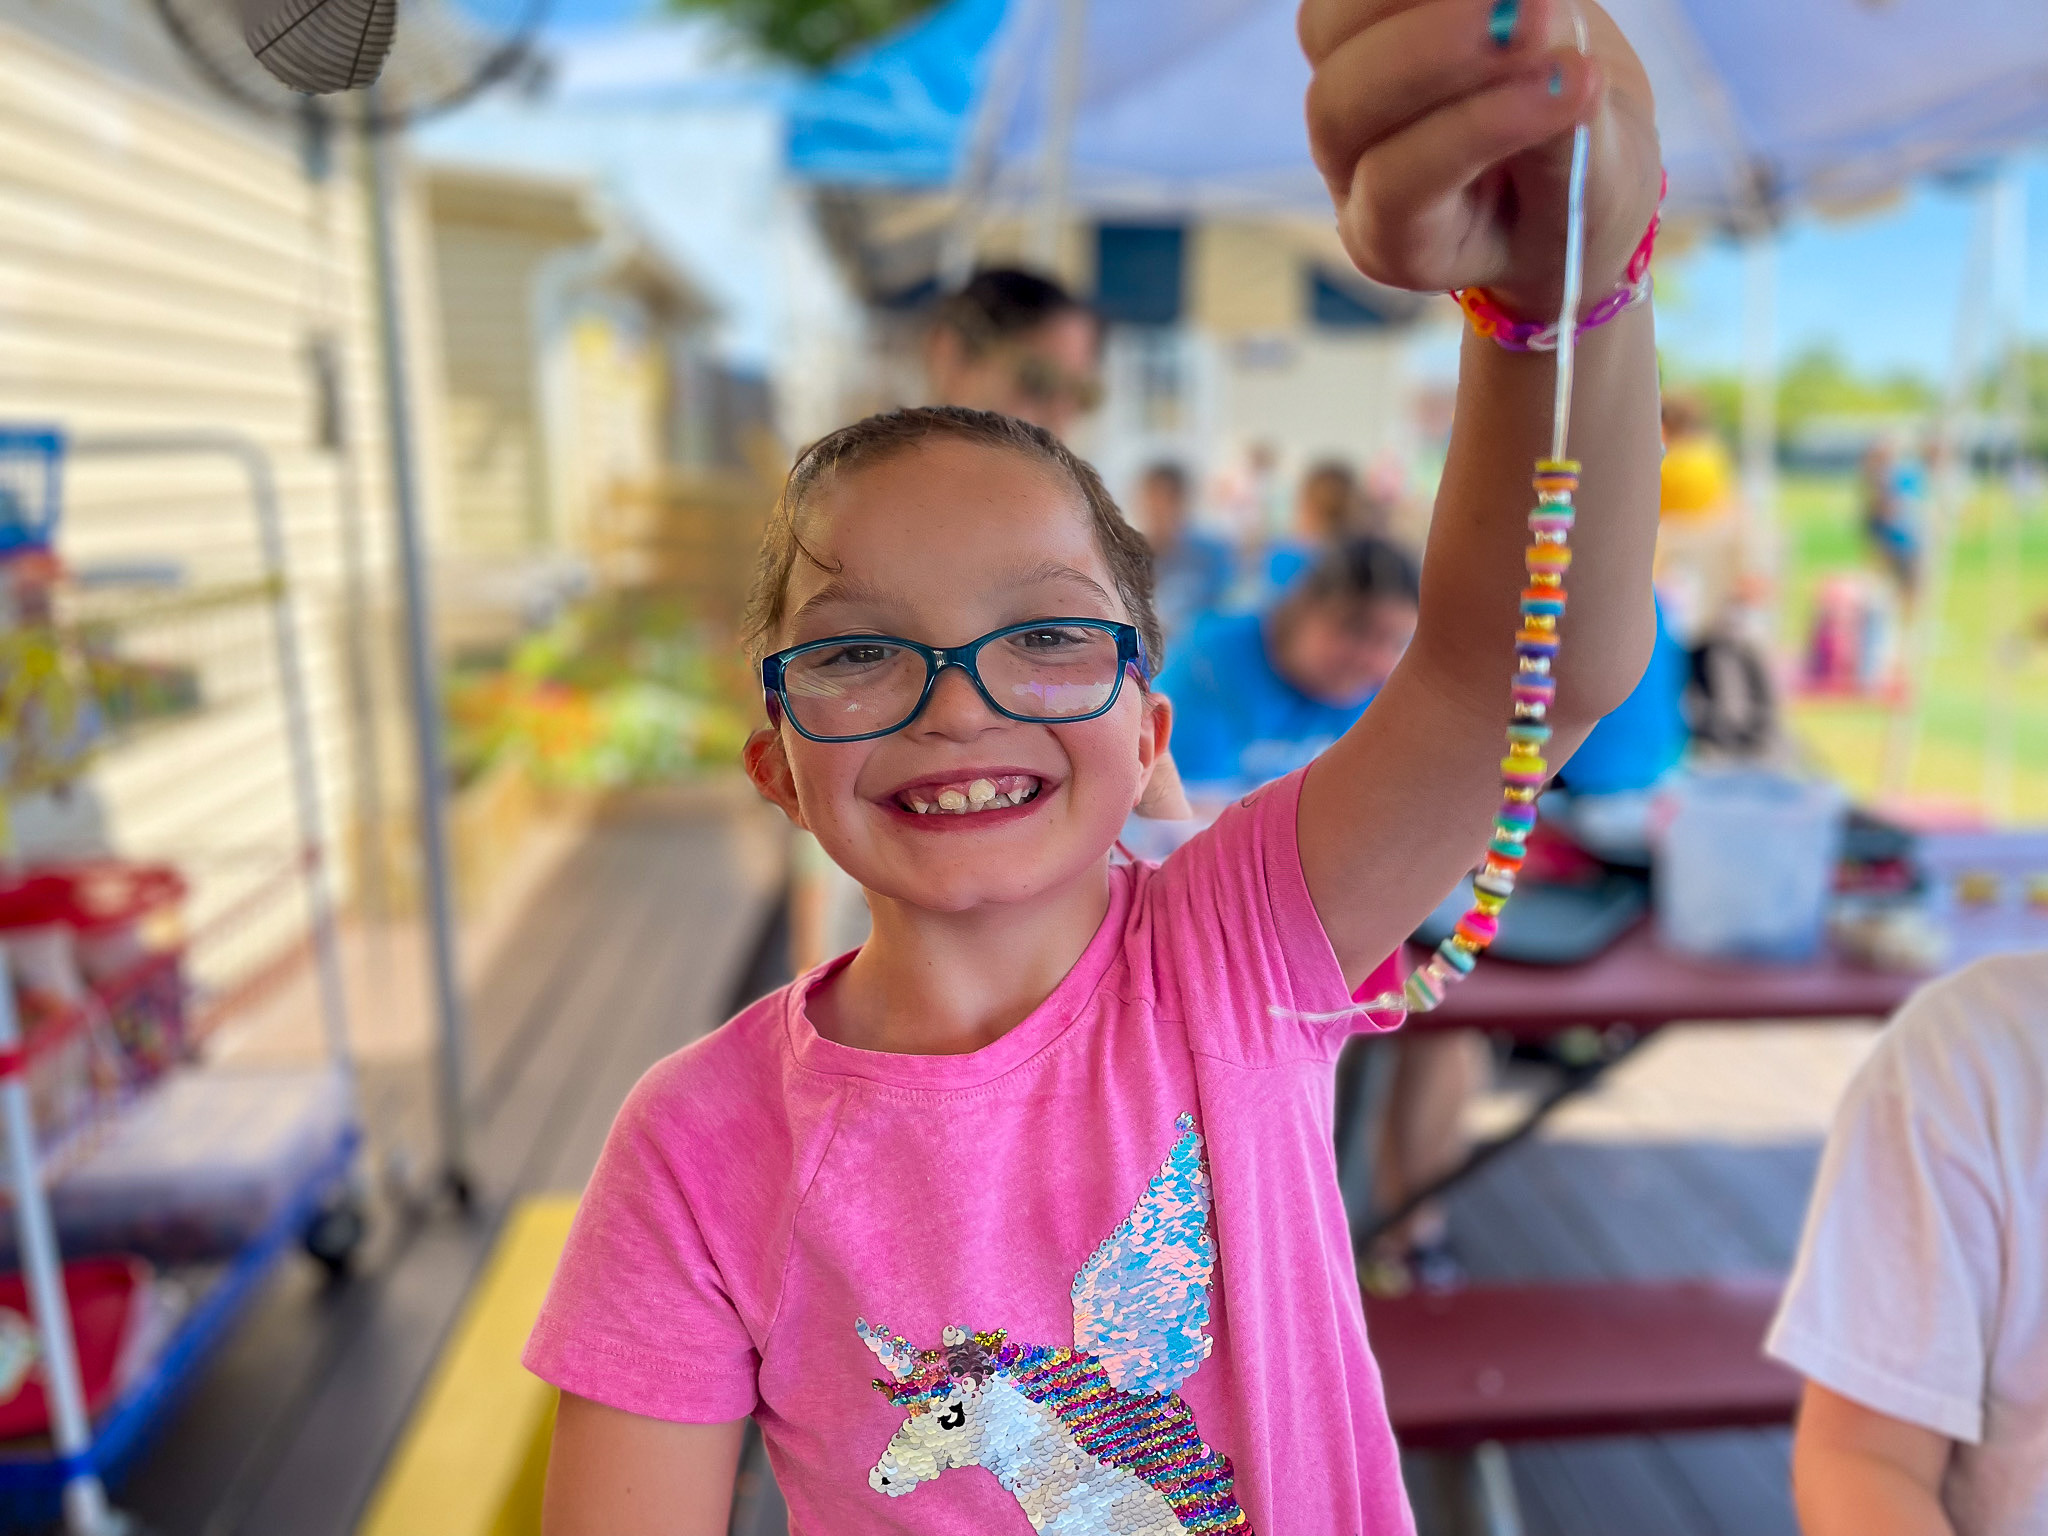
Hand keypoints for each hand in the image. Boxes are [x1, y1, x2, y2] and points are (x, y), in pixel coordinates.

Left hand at [1300, 0, 1660, 316]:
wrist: (1580, 152)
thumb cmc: (1581, 197)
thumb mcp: (1594, 199)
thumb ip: (1564, 149)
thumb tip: (1563, 73)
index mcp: (1397, 241)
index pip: (1398, 185)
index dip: (1474, 131)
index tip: (1574, 85)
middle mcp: (1351, 170)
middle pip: (1336, 105)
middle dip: (1430, 51)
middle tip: (1535, 15)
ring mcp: (1351, 94)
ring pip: (1329, 29)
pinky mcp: (1367, 30)